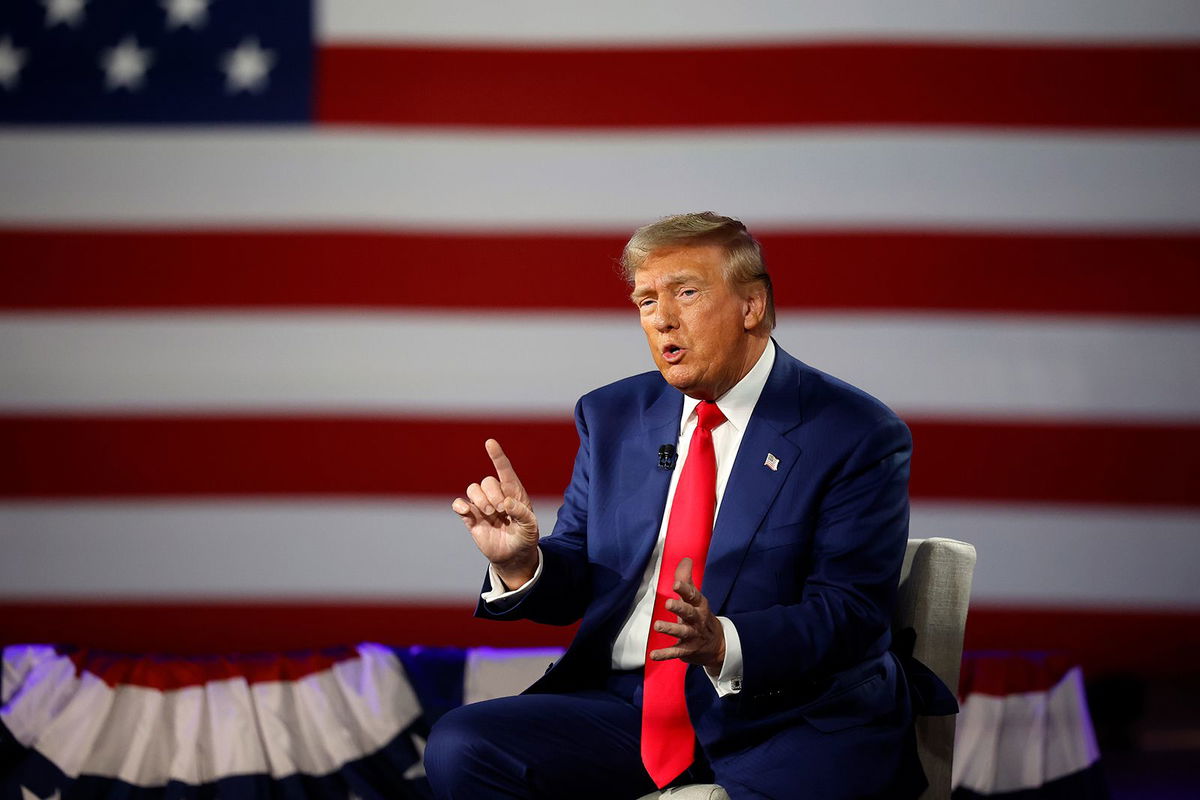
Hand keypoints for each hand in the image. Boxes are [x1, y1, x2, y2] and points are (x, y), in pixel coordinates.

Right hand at [451, 439, 539, 589]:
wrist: (514, 557)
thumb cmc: (525, 537)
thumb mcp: (531, 526)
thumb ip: (522, 513)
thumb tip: (506, 503)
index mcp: (514, 492)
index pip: (504, 469)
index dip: (497, 456)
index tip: (490, 443)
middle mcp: (497, 495)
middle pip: (487, 481)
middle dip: (493, 495)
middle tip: (500, 510)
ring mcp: (483, 506)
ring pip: (473, 489)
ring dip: (480, 500)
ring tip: (490, 515)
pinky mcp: (471, 518)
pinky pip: (460, 504)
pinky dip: (460, 506)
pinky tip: (466, 512)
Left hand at [649, 557, 725, 672]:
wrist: (717, 645)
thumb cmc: (700, 616)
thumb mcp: (695, 598)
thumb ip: (687, 579)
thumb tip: (685, 559)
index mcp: (699, 605)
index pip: (693, 595)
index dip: (685, 589)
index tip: (676, 584)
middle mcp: (697, 619)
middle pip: (689, 612)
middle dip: (679, 608)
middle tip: (668, 603)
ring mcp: (693, 635)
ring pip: (682, 631)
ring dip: (670, 629)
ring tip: (657, 626)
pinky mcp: (687, 649)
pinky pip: (675, 652)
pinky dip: (665, 654)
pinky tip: (653, 654)